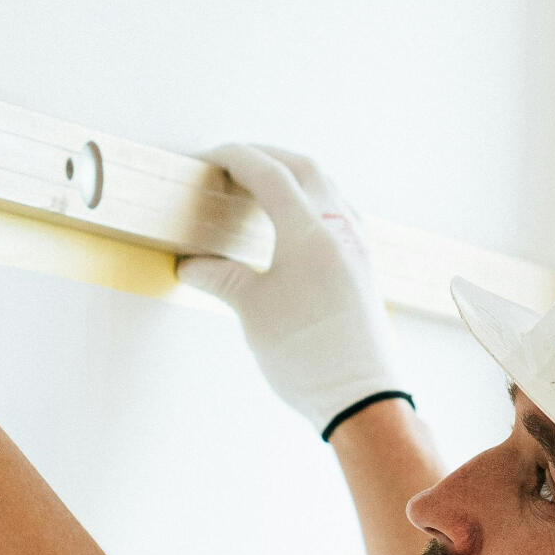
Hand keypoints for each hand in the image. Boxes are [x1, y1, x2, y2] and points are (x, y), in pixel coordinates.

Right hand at [181, 143, 405, 435]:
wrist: (362, 397)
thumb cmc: (308, 357)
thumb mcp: (253, 313)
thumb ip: (221, 278)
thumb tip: (190, 265)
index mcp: (309, 233)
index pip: (269, 174)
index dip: (235, 158)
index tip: (209, 158)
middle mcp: (339, 229)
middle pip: (304, 168)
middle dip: (267, 157)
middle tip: (233, 163)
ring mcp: (357, 246)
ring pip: (328, 186)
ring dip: (294, 175)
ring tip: (262, 185)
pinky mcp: (364, 266)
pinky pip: (342, 211)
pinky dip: (315, 199)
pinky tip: (298, 219)